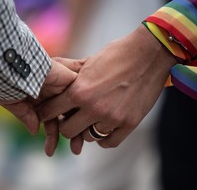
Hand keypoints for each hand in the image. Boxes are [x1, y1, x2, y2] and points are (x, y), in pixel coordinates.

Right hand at [0, 58, 83, 155]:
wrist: (14, 65)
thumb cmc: (8, 82)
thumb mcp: (14, 103)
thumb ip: (26, 116)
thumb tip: (35, 131)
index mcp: (39, 98)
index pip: (51, 119)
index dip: (52, 136)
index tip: (49, 152)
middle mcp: (53, 94)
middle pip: (66, 116)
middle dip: (71, 134)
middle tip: (75, 150)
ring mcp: (62, 87)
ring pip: (75, 109)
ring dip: (79, 127)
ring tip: (78, 146)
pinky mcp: (71, 79)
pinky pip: (82, 95)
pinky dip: (85, 110)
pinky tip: (87, 127)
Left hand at [37, 24, 176, 151]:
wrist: (150, 53)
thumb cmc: (117, 54)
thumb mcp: (89, 61)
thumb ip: (70, 73)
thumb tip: (51, 69)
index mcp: (80, 91)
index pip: (51, 111)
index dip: (46, 112)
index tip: (49, 112)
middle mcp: (94, 108)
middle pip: (67, 131)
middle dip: (66, 124)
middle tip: (70, 117)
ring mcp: (113, 118)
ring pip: (88, 138)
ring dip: (86, 129)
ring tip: (90, 118)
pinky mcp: (129, 124)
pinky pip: (108, 142)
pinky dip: (103, 137)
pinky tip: (102, 128)